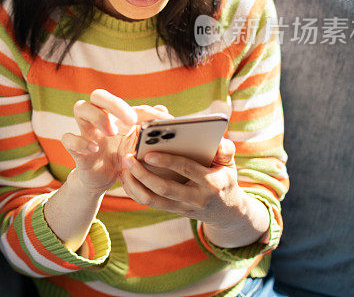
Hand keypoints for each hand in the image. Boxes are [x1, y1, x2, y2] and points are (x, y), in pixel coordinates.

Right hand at [60, 90, 171, 195]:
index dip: (141, 109)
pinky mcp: (76, 150)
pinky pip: (68, 138)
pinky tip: (94, 149)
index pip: (123, 101)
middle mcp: (97, 117)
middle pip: (98, 96)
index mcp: (113, 114)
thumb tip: (166, 111)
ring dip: (98, 117)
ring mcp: (85, 131)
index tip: (156, 121)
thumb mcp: (139, 143)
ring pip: (80, 107)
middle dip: (114, 104)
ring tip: (111, 132)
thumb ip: (150, 128)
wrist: (103, 179)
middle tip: (130, 120)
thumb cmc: (121, 155)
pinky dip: (80, 142)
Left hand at [120, 137, 254, 231]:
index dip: (167, 161)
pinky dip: (135, 191)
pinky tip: (127, 177)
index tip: (148, 153)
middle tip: (127, 157)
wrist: (227, 213)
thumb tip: (218, 142)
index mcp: (211, 182)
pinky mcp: (173, 211)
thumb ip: (226, 150)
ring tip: (123, 167)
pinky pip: (150, 204)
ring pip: (153, 200)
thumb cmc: (224, 179)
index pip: (187, 169)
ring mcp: (183, 208)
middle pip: (165, 189)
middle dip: (143, 174)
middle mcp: (196, 198)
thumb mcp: (230, 165)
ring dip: (134, 184)